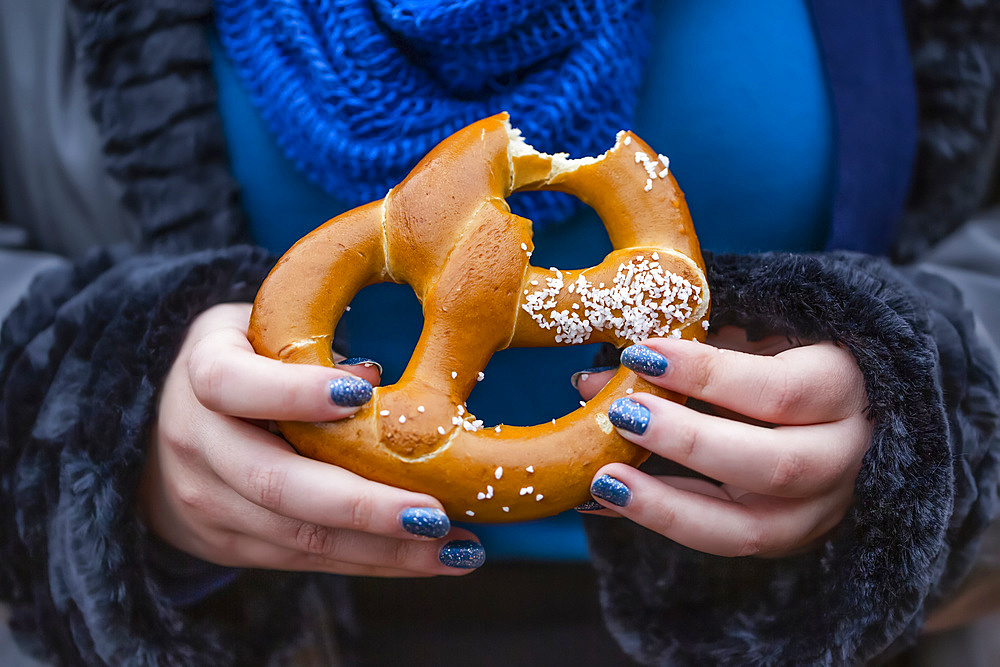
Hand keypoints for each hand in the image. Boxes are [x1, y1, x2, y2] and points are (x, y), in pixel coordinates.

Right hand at [139, 303, 483, 575]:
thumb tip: (375, 379)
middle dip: (362, 506)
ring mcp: (208, 502)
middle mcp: (195, 442)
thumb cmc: (246, 361)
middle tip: (436, 515)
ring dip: (385, 550)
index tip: (361, 395)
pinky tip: (432, 558)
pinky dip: (374, 561)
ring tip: (458, 550)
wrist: (164, 427)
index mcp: (202, 370)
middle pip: (275, 482)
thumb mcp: (265, 330)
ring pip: (299, 536)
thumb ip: (310, 347)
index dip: (294, 393)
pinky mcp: (231, 544)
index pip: (233, 384)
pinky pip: (308, 560)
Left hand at [575, 327, 871, 557]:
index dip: (709, 375)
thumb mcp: (746, 336)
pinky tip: (605, 499)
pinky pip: (721, 541)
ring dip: (667, 505)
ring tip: (604, 479)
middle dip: (689, 442)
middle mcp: (845, 456)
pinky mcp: (787, 537)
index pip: (782, 390)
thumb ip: (684, 353)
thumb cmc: (781, 354)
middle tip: (622, 415)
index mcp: (845, 387)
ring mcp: (821, 508)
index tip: (642, 355)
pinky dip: (660, 520)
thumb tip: (591, 384)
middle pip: (775, 465)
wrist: (835, 405)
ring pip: (750, 528)